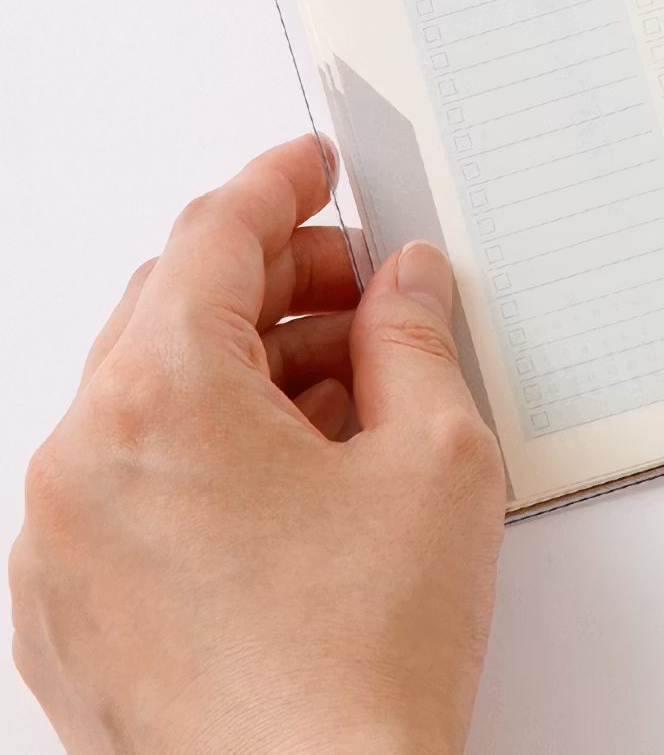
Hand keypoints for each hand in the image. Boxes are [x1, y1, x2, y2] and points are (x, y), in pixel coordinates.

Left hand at [10, 136, 503, 754]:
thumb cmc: (359, 667)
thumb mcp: (436, 456)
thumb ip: (414, 337)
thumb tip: (405, 284)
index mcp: (158, 403)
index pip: (210, 240)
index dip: (276, 185)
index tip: (312, 166)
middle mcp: (80, 465)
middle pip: (167, 310)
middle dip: (274, 284)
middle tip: (365, 287)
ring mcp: (59, 548)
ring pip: (145, 397)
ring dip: (245, 369)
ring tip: (354, 396)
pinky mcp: (65, 614)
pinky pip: (125, 482)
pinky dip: (203, 448)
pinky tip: (300, 476)